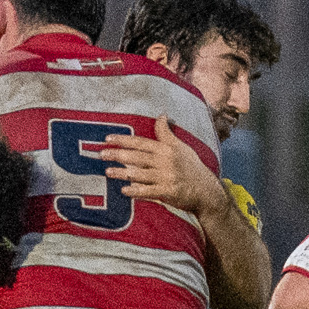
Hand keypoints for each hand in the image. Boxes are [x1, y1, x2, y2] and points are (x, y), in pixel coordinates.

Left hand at [100, 117, 221, 217]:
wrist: (206, 190)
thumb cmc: (191, 168)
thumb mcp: (181, 147)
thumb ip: (167, 134)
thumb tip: (162, 116)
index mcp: (167, 149)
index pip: (141, 142)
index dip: (124, 140)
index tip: (108, 138)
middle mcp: (165, 161)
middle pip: (137, 157)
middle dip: (118, 154)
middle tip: (101, 154)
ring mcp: (167, 177)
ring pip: (140, 174)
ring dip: (122, 173)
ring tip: (108, 171)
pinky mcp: (168, 192)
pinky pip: (149, 191)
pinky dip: (136, 191)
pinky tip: (124, 190)